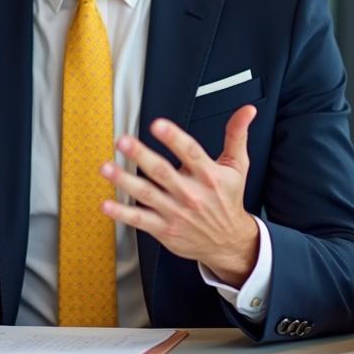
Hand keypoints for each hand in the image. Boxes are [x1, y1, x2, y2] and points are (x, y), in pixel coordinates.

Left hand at [102, 107, 258, 285]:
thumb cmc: (228, 200)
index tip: (158, 124)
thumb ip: (237, 136)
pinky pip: (140, 220)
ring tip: (106, 168)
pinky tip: (106, 204)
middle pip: (162, 172)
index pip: (190, 153)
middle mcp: (190, 194)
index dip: (174, 138)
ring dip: (124, 181)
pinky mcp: (164, 229)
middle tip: (123, 141)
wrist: (229, 242)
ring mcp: (175, 213)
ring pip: (146, 194)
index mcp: (208, 175)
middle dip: (141, 155)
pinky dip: (122, 213)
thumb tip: (246, 110)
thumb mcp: (237, 166)